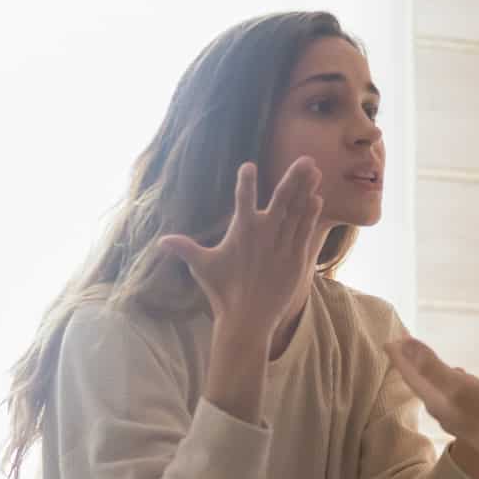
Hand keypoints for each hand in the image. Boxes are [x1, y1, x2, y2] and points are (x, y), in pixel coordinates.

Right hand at [156, 158, 322, 338]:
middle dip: (294, 177)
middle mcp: (264, 233)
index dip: (245, 182)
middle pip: (282, 198)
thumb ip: (185, 249)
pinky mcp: (295, 258)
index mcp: (241, 230)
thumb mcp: (202, 267)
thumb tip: (161, 242)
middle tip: (306, 159)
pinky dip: (311, 215)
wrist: (248, 319)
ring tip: (315, 171)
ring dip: (307, 190)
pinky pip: (305, 231)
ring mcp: (282, 244)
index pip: (242, 199)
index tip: (248, 165)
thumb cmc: (222, 292)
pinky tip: (317, 199)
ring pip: (298, 211)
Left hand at [386, 336, 478, 472]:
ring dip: (429, 372)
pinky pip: (453, 396)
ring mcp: (458, 418)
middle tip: (402, 347)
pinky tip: (462, 375)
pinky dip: (450, 381)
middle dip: (410, 364)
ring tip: (427, 358)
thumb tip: (405, 346)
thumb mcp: (461, 386)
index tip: (388, 342)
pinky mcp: (475, 420)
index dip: (399, 357)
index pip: (411, 376)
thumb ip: (432, 367)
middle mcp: (442, 411)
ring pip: (436, 391)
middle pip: (420, 383)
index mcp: (436, 401)